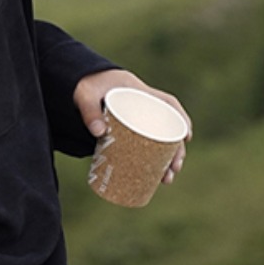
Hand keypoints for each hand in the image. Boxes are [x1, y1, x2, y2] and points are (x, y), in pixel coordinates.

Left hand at [74, 68, 191, 184]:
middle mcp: (142, 107)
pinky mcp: (125, 132)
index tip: (186, 136)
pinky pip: (142, 147)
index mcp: (138, 92)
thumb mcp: (86, 95)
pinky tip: (152, 177)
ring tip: (166, 179)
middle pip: (167, 128)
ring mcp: (134, 120)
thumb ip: (90, 111)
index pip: (168, 103)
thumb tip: (98, 133)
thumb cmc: (86, 86)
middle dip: (175, 150)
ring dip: (165, 160)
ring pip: (157, 140)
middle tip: (174, 169)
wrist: (77, 85)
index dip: (180, 119)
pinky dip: (148, 162)